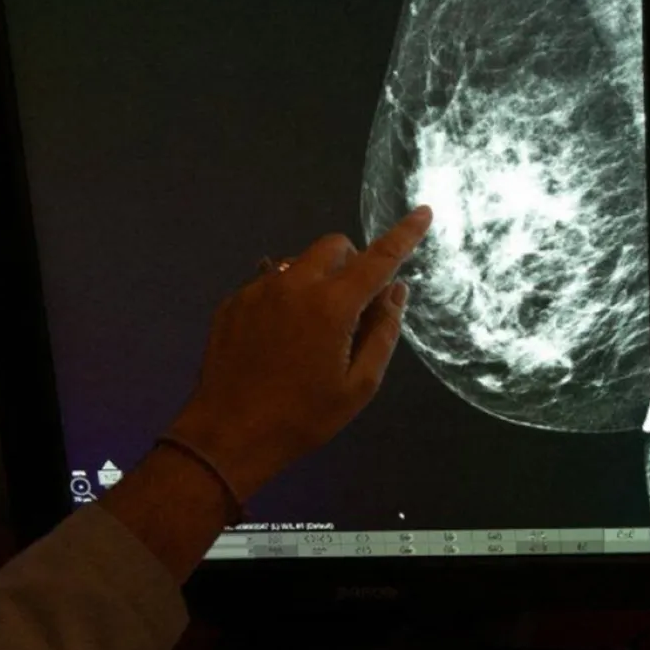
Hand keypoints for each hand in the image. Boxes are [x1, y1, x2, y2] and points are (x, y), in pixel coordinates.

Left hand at [166, 206, 432, 501]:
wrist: (227, 436)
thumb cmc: (303, 417)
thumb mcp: (359, 385)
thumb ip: (384, 332)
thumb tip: (396, 292)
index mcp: (332, 306)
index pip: (379, 258)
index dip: (405, 234)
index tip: (422, 212)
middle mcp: (294, 286)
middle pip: (333, 246)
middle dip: (352, 262)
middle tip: (354, 304)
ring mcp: (258, 291)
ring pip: (300, 262)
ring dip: (317, 279)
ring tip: (311, 329)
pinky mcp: (232, 303)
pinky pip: (270, 283)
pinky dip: (286, 298)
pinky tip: (279, 339)